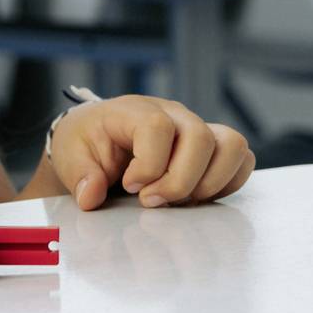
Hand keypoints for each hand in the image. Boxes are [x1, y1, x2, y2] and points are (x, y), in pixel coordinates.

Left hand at [48, 96, 255, 209]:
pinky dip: (226, 183)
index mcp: (136, 111)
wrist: (99, 136)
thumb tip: (91, 195)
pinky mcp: (212, 148)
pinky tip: (197, 197)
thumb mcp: (70, 155)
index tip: (131, 186)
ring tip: (181, 201)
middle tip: (152, 201)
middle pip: (200, 137)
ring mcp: (197, 129)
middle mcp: (174, 115)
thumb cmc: (87, 142)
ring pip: (233, 145)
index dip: (149, 164)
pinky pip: (242, 159)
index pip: (158, 126)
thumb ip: (80, 175)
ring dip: (210, 182)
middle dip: (179, 181)